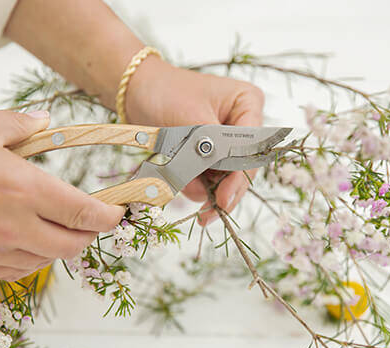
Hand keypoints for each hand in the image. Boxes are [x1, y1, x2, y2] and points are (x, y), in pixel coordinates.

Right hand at [0, 110, 123, 281]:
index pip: (86, 213)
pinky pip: (19, 271)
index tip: (120, 211)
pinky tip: (31, 242)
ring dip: (62, 246)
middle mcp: (15, 225)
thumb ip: (19, 126)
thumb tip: (44, 120)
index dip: (110, 216)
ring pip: (49, 261)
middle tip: (93, 220)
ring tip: (61, 227)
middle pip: (74, 244)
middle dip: (90, 234)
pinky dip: (34, 259)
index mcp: (24, 189)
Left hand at [125, 57, 263, 224]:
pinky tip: (182, 181)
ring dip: (204, 187)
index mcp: (247, 104)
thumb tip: (223, 184)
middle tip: (206, 214)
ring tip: (184, 184)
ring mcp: (227, 141)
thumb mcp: (191, 119)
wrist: (138, 91)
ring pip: (226, 178)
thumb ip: (210, 152)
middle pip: (242, 169)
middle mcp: (242, 124)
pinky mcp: (211, 153)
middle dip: (221, 190)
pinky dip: (196, 184)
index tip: (223, 200)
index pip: (251, 150)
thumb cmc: (165, 92)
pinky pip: (210, 178)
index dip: (239, 178)